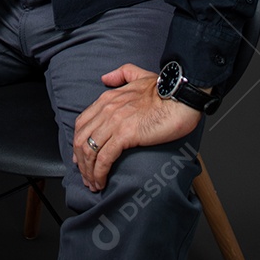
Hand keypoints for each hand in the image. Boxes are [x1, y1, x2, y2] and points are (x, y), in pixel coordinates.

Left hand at [73, 62, 202, 191]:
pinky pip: (104, 157)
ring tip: (93, 185)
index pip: (82, 124)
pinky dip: (99, 173)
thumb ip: (121, 74)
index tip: (81, 158)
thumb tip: (105, 78)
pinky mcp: (125, 134)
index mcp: (108, 97)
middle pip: (81, 139)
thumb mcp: (139, 75)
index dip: (78, 143)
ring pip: (89, 150)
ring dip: (88, 171)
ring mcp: (114, 121)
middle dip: (81, 162)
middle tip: (86, 177)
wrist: (181, 95)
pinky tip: (101, 182)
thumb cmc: (166, 89)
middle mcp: (107, 108)